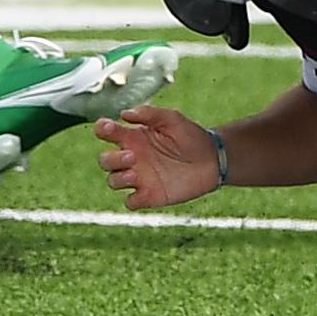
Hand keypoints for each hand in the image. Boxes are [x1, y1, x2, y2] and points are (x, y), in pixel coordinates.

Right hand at [94, 106, 220, 208]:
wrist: (214, 159)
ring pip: (113, 181)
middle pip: (105, 160)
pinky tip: (143, 192)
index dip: (102, 129)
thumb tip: (124, 114)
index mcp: (133, 137)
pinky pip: (130, 202)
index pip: (106, 132)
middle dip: (111, 159)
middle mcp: (132, 158)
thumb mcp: (173, 119)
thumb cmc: (192, 136)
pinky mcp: (150, 195)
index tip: (109, 127)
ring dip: (118, 179)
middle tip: (132, 156)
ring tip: (135, 174)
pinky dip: (131, 200)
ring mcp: (139, 177)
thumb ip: (150, 113)